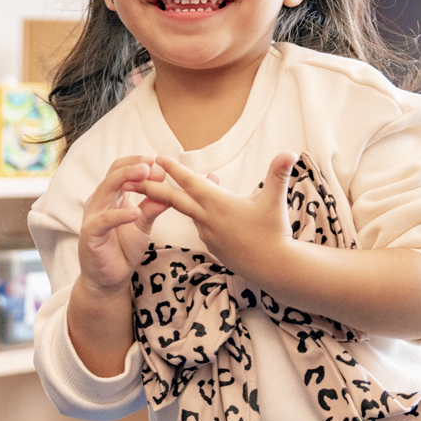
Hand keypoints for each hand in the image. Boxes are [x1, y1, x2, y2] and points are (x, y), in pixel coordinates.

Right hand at [78, 156, 169, 294]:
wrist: (110, 277)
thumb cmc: (124, 248)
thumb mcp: (144, 224)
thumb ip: (153, 206)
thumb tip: (171, 189)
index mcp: (112, 197)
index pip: (121, 169)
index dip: (139, 164)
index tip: (161, 164)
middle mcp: (100, 202)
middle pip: (113, 174)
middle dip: (134, 167)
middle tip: (154, 164)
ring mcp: (93, 216)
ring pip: (105, 190)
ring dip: (126, 180)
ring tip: (146, 176)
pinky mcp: (90, 234)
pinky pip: (104, 220)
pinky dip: (120, 214)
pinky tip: (135, 212)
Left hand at [137, 152, 296, 280]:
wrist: (273, 267)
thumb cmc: (274, 233)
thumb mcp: (276, 201)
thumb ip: (279, 174)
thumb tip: (291, 152)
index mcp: (219, 204)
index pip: (190, 183)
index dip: (173, 169)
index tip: (157, 158)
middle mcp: (208, 218)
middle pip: (173, 199)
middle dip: (151, 186)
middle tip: (129, 178)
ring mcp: (208, 233)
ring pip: (188, 211)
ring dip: (174, 199)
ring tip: (165, 187)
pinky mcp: (212, 245)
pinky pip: (200, 225)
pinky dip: (196, 214)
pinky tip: (204, 210)